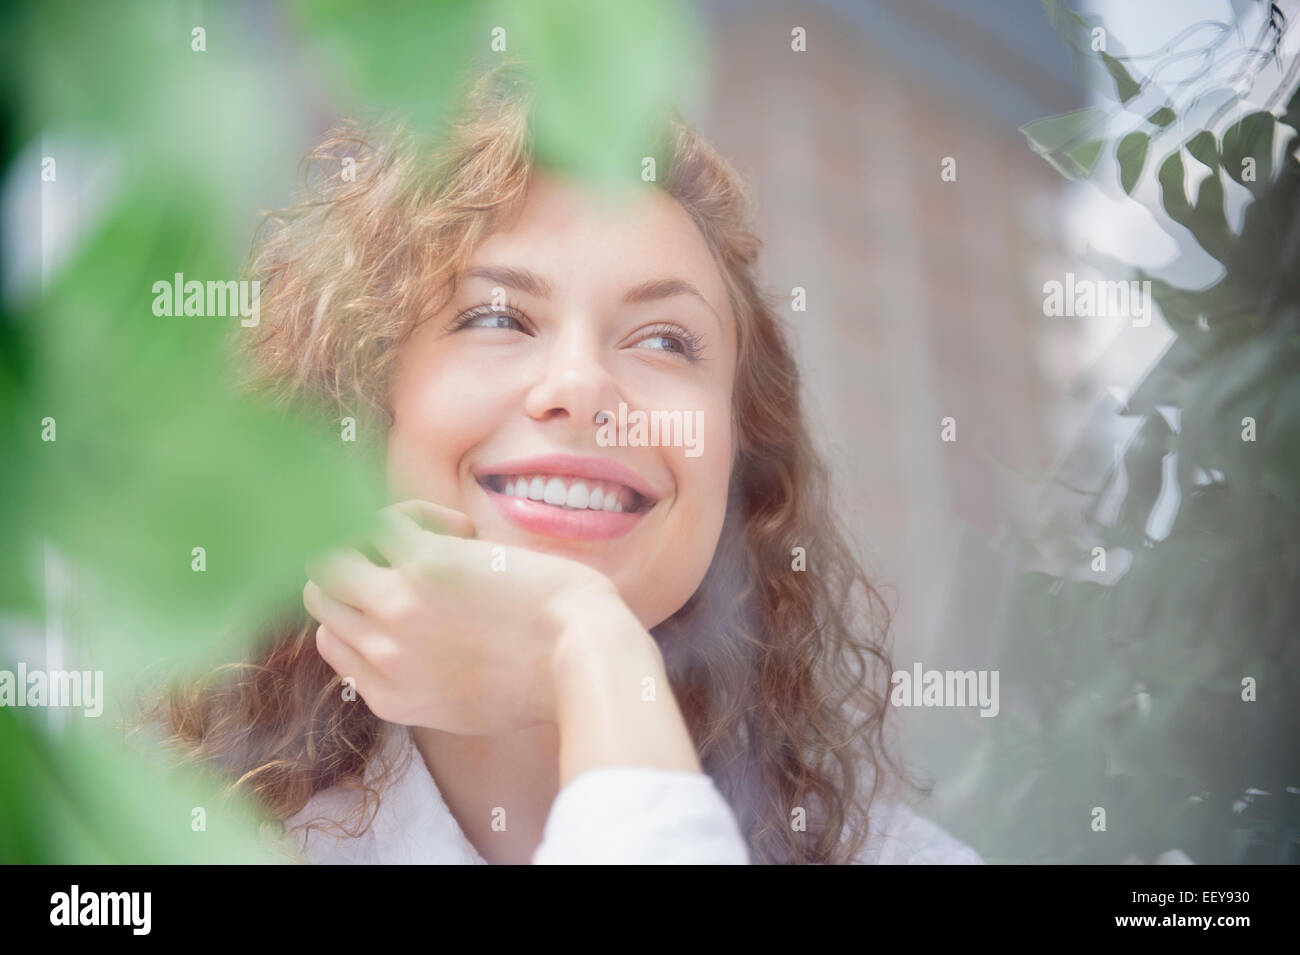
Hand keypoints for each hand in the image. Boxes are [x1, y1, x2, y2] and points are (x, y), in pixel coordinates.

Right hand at [302, 499, 616, 733]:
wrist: (584, 657)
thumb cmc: (547, 673)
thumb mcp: (470, 701)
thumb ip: (424, 677)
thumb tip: (404, 633)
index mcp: (390, 695)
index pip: (332, 636)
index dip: (365, 604)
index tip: (418, 594)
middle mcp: (382, 655)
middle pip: (322, 592)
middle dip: (361, 564)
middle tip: (418, 559)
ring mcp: (395, 610)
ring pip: (329, 553)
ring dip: (373, 535)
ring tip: (435, 541)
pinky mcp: (422, 563)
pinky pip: (380, 519)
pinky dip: (415, 513)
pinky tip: (464, 529)